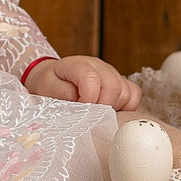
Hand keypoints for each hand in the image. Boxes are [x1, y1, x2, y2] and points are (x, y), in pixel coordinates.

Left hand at [26, 54, 141, 111]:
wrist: (53, 78)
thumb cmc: (49, 84)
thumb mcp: (46, 88)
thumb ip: (63, 93)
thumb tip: (82, 103)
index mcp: (78, 64)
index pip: (92, 79)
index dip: (88, 99)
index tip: (80, 109)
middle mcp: (98, 65)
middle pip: (114, 86)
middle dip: (103, 107)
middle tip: (90, 116)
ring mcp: (112, 73)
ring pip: (126, 92)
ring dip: (114, 107)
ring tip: (97, 113)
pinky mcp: (120, 81)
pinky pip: (134, 94)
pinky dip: (127, 106)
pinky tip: (111, 111)